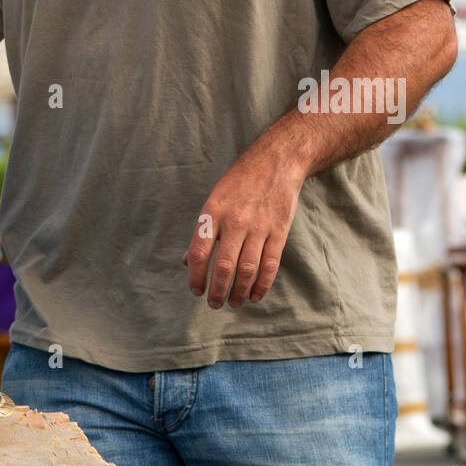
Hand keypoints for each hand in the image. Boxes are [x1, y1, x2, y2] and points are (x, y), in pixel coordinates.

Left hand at [181, 146, 304, 308]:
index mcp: (214, 211)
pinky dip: (262, 285)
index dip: (196, 276)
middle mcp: (235, 221)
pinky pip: (269, 266)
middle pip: (224, 267)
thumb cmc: (240, 182)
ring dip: (238, 292)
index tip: (196, 290)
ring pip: (247, 270)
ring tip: (233, 302)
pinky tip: (254, 295)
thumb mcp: (214, 199)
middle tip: (214, 304)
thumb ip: (202, 231)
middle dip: (218, 291)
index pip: (199, 252)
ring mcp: (259, 227)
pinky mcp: (279, 232)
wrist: (275, 162)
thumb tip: (186, 261)